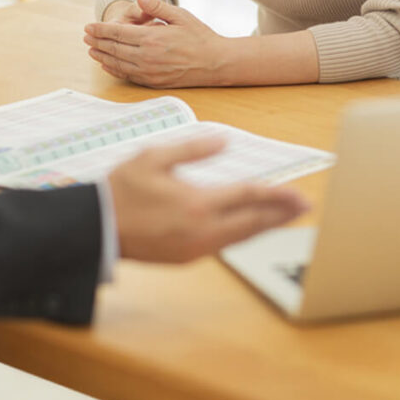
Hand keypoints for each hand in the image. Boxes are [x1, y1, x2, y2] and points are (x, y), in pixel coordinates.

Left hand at [85, 0, 232, 87]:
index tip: (88, 27)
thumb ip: (157, 7)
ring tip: (92, 50)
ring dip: (102, 57)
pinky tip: (108, 66)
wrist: (217, 63)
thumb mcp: (181, 16)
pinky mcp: (154, 82)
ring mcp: (150, 72)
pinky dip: (115, 70)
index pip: (117, 33)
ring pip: (118, 64)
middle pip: (113, 49)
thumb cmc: (200, 37)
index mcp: (152, 38)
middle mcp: (147, 57)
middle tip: (86, 37)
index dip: (100, 30)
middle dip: (97, 42)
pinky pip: (128, 76)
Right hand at [108, 136, 308, 263]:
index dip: (278, 196)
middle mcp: (202, 231)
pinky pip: (225, 245)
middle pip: (254, 223)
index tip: (299, 195)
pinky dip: (244, 235)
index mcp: (196, 204)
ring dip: (266, 226)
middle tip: (305, 208)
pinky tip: (251, 227)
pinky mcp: (187, 258)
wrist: (94, 229)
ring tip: (286, 217)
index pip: (248, 197)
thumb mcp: (154, 158)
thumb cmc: (120, 190)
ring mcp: (195, 249)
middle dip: (282, 214)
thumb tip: (223, 140)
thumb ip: (192, 149)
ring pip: (241, 237)